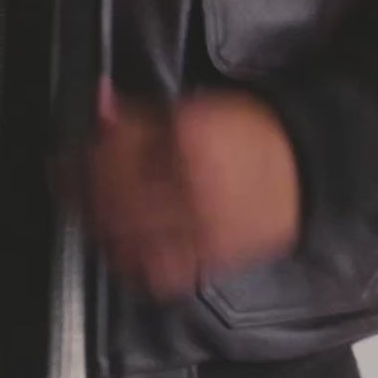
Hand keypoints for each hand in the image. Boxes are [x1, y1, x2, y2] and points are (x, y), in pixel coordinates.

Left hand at [54, 82, 300, 298]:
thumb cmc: (254, 135)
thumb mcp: (193, 110)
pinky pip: (159, 272)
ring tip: (91, 216)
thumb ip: (140, 115)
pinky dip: (132, 264)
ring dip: (98, 228)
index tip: (68, 155)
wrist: (308, 167)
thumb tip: (99, 104)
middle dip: (80, 191)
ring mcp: (202, 228)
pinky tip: (122, 251)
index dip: (82, 155)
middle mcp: (193, 188)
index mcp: (189, 142)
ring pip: (127, 237)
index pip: (114, 152)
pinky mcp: (212, 258)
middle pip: (112, 196)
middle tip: (68, 184)